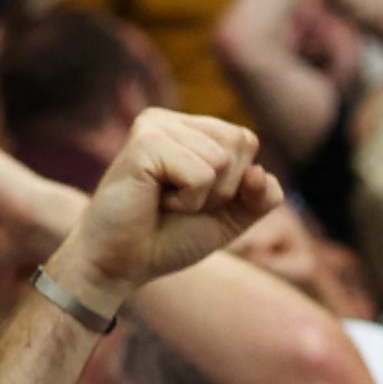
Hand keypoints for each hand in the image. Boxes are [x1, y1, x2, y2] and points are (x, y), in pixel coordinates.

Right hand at [55, 105, 280, 297]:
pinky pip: (201, 175)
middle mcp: (171, 120)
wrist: (122, 263)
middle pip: (241, 143)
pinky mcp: (145, 142)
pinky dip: (187, 201)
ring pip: (223, 160)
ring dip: (202, 198)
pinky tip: (156, 201)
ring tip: (166, 202)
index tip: (196, 199)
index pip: (246, 141)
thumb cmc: (170, 238)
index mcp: (190, 128)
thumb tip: (258, 172)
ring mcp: (155, 126)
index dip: (236, 184)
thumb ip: (261, 197)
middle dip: (222, 189)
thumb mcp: (230, 218)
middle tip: (180, 202)